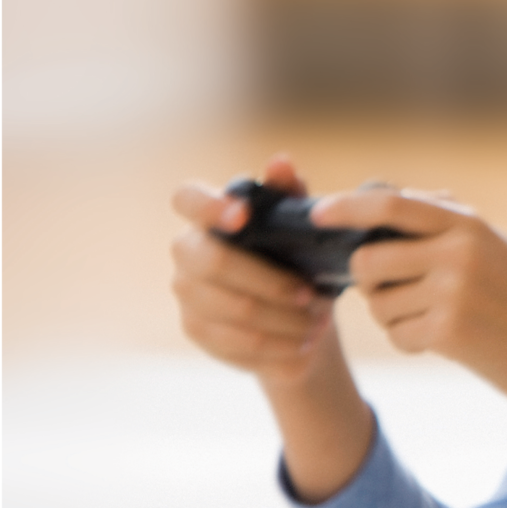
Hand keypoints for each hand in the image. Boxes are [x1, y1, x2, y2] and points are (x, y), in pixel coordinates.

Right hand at [171, 155, 335, 385]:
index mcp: (209, 216)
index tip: (242, 217)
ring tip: (320, 323)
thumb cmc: (297, 261)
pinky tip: (304, 344)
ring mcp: (187, 293)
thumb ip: (290, 194)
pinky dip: (280, 345)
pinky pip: (238, 343)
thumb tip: (281, 162)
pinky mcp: (197, 330)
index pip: (185, 198)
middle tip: (314, 296)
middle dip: (273, 283)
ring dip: (286, 320)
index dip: (207, 206)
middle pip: (214, 263)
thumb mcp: (302, 227)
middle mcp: (187, 251)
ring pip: (235, 309)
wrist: (299, 319)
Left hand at [309, 187, 506, 413]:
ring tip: (434, 321)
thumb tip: (378, 201)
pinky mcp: (450, 331)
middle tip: (395, 295)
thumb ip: (444, 225)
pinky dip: (411, 342)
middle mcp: (460, 251)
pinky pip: (397, 335)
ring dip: (393, 318)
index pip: (390, 204)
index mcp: (469, 225)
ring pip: (378, 303)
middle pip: (368, 259)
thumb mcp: (494, 250)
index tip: (317, 214)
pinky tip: (445, 342)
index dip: (345, 208)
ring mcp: (455, 291)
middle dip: (368, 283)